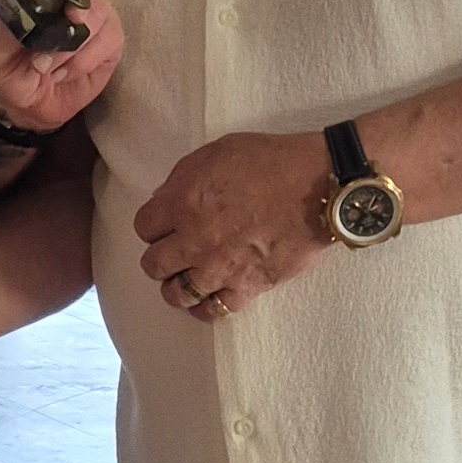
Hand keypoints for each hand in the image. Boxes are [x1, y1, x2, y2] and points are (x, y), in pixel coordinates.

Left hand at [0, 0, 122, 136]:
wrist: (29, 111)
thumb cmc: (6, 75)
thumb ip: (5, 26)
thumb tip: (28, 4)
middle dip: (69, 3)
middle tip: (56, 32)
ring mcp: (91, 9)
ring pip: (96, 9)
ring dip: (70, 46)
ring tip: (47, 67)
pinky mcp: (110, 35)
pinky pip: (107, 38)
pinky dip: (83, 60)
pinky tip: (65, 72)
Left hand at [135, 132, 330, 319]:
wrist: (317, 187)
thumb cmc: (272, 161)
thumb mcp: (218, 152)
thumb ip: (183, 177)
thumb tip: (164, 199)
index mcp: (182, 202)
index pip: (143, 227)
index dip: (154, 225)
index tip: (165, 225)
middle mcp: (194, 240)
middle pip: (153, 265)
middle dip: (160, 258)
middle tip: (174, 252)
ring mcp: (218, 268)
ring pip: (176, 294)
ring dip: (177, 286)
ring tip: (188, 278)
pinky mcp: (246, 287)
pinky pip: (214, 310)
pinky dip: (207, 306)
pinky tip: (210, 296)